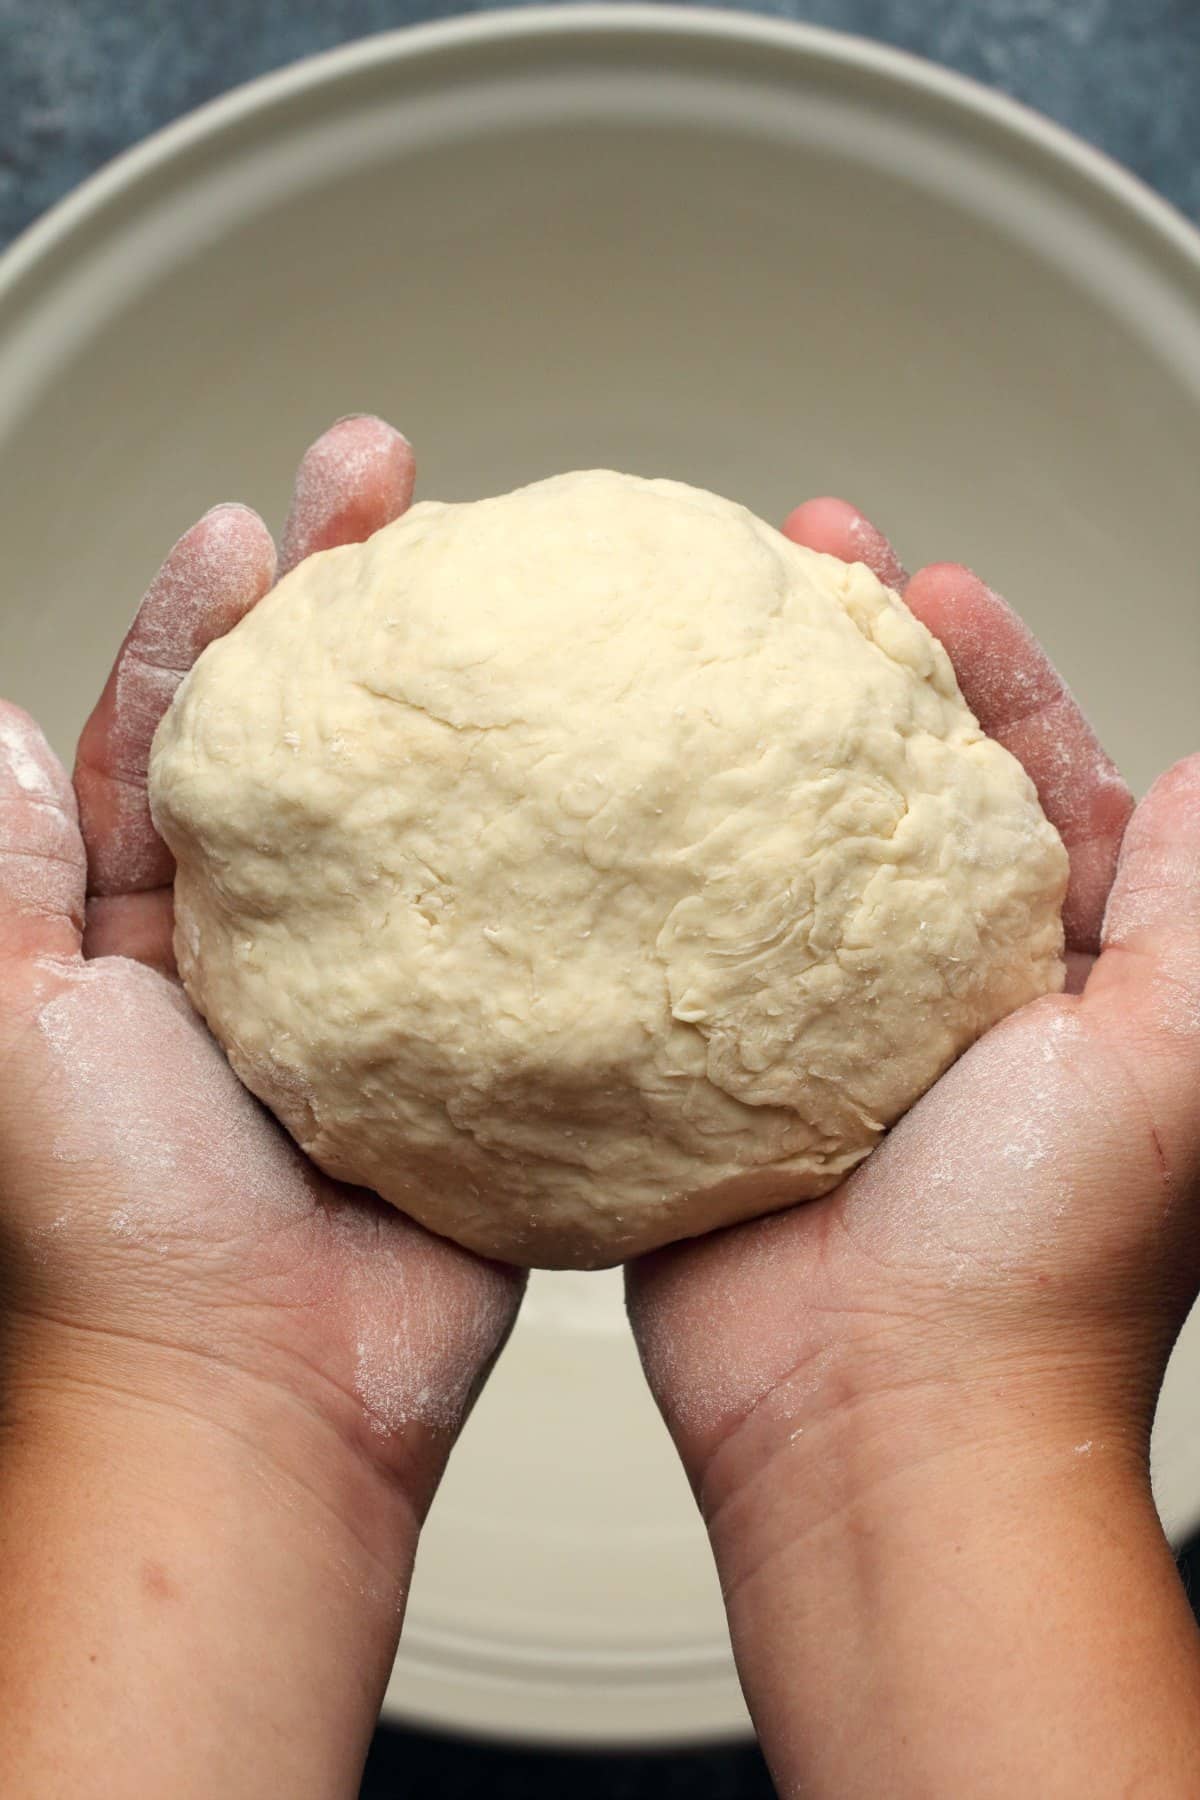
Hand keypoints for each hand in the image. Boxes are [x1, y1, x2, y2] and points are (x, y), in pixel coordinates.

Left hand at [0, 418, 521, 1798]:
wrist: (259, 1406)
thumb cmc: (112, 1241)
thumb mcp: (7, 1031)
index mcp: (142, 925)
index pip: (182, 731)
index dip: (214, 620)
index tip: (260, 531)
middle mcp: (267, 941)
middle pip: (318, 735)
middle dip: (347, 599)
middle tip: (394, 484)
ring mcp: (383, 988)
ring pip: (428, 812)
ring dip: (464, 695)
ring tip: (515, 574)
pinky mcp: (475, 1048)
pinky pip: (519, 924)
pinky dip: (557, 846)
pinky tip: (601, 762)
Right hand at [628, 500, 1199, 1797]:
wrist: (884, 1428)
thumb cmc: (1044, 1266)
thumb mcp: (1180, 1052)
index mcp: (1061, 972)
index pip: (1030, 773)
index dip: (982, 670)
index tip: (925, 583)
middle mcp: (939, 991)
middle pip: (889, 787)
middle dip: (851, 667)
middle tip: (794, 564)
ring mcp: (818, 1031)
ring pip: (773, 855)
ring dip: (740, 750)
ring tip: (692, 638)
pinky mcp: (714, 1079)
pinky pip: (678, 948)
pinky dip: (646, 873)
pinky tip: (603, 798)